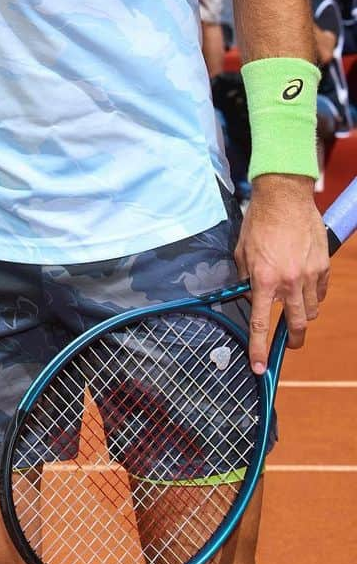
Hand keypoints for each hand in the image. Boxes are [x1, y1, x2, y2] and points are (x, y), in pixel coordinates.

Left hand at [235, 177, 328, 372]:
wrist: (284, 197)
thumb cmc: (259, 221)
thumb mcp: (241, 250)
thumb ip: (245, 277)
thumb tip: (246, 294)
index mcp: (263, 279)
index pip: (259, 323)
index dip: (258, 348)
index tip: (259, 367)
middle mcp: (288, 281)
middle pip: (295, 324)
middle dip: (292, 340)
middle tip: (289, 345)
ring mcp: (309, 275)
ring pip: (311, 310)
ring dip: (303, 317)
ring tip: (296, 313)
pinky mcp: (322, 266)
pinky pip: (320, 292)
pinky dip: (314, 297)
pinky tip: (306, 292)